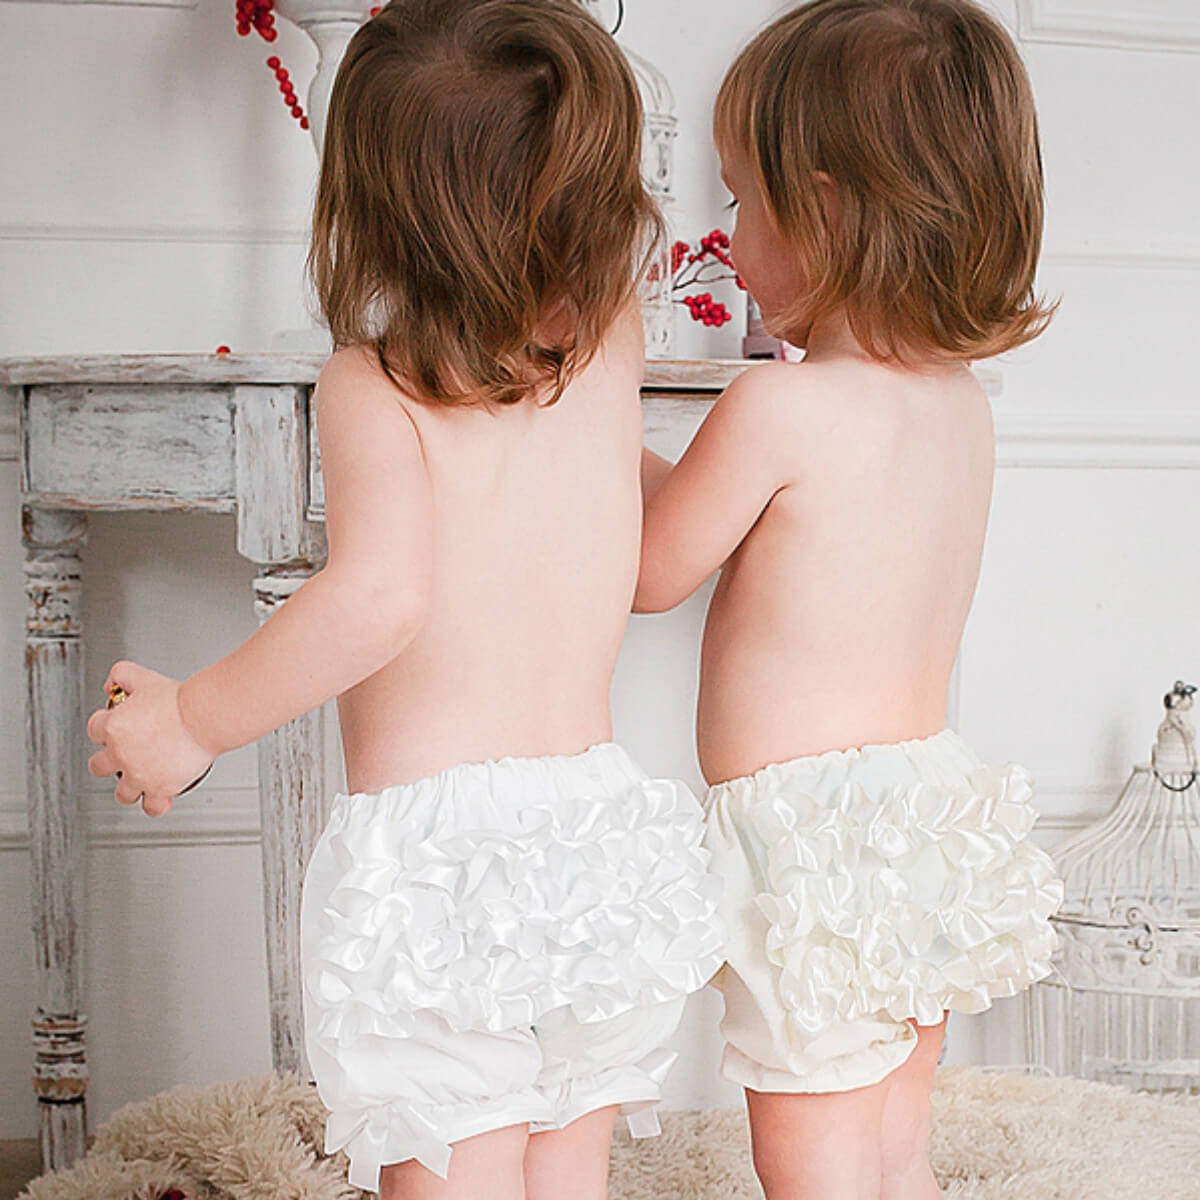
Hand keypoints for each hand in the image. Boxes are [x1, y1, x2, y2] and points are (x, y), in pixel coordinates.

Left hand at [86, 661, 214, 816]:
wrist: (204, 717)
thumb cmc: (180, 700)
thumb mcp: (144, 676)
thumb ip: (121, 675)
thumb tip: (111, 684)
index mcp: (113, 727)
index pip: (94, 730)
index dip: (104, 727)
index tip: (114, 727)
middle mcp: (121, 754)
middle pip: (99, 766)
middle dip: (108, 762)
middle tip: (123, 757)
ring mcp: (139, 774)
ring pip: (122, 793)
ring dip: (129, 787)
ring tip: (141, 781)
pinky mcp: (160, 788)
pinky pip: (152, 807)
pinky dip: (155, 805)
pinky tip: (161, 799)